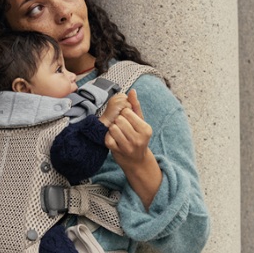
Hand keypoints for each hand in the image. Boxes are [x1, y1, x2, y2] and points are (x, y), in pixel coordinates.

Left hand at [104, 90, 161, 208]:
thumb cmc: (138, 138)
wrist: (137, 161)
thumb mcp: (140, 122)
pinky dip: (108, 137)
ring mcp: (128, 147)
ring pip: (113, 128)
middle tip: (121, 127)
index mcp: (145, 129)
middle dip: (118, 121)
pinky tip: (114, 139)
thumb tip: (132, 91)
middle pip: (119, 119)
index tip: (127, 119)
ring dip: (112, 129)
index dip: (124, 113)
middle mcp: (138, 139)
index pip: (127, 112)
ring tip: (118, 132)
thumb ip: (135, 106)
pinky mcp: (117, 152)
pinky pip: (107, 138)